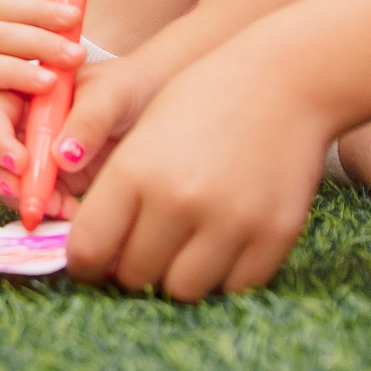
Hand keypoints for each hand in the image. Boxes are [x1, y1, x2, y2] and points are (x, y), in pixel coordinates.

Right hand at [0, 54, 159, 215]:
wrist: (163, 106)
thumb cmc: (136, 86)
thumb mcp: (114, 94)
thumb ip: (88, 119)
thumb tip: (62, 156)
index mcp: (27, 93)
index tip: (21, 163)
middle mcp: (24, 124)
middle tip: (23, 195)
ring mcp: (37, 156)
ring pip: (4, 183)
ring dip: (23, 199)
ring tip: (60, 207)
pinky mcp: (55, 183)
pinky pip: (36, 202)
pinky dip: (47, 212)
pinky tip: (73, 212)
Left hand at [60, 47, 329, 298]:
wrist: (285, 81)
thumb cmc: (200, 101)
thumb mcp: (138, 132)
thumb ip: (107, 191)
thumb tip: (86, 255)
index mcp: (135, 171)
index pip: (89, 248)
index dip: (85, 266)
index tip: (92, 265)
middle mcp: (179, 200)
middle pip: (133, 275)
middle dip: (128, 270)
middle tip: (139, 253)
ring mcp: (230, 220)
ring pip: (181, 290)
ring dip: (173, 278)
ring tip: (178, 251)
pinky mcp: (274, 234)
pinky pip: (234, 287)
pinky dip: (220, 277)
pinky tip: (217, 249)